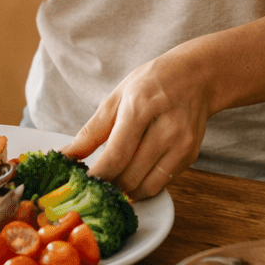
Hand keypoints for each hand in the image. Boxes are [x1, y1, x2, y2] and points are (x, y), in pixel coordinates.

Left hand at [62, 41, 217, 198]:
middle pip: (129, 176)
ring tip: (115, 177)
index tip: (83, 182)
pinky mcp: (191, 155)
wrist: (197, 76)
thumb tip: (67, 155)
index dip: (97, 176)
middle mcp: (166, 128)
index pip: (116, 156)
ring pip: (145, 186)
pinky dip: (143, 184)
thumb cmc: (153, 82)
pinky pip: (161, 184)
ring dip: (125, 189)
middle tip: (96, 180)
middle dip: (108, 183)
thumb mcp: (117, 96)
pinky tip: (136, 171)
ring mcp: (182, 144)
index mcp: (140, 107)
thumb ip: (92, 131)